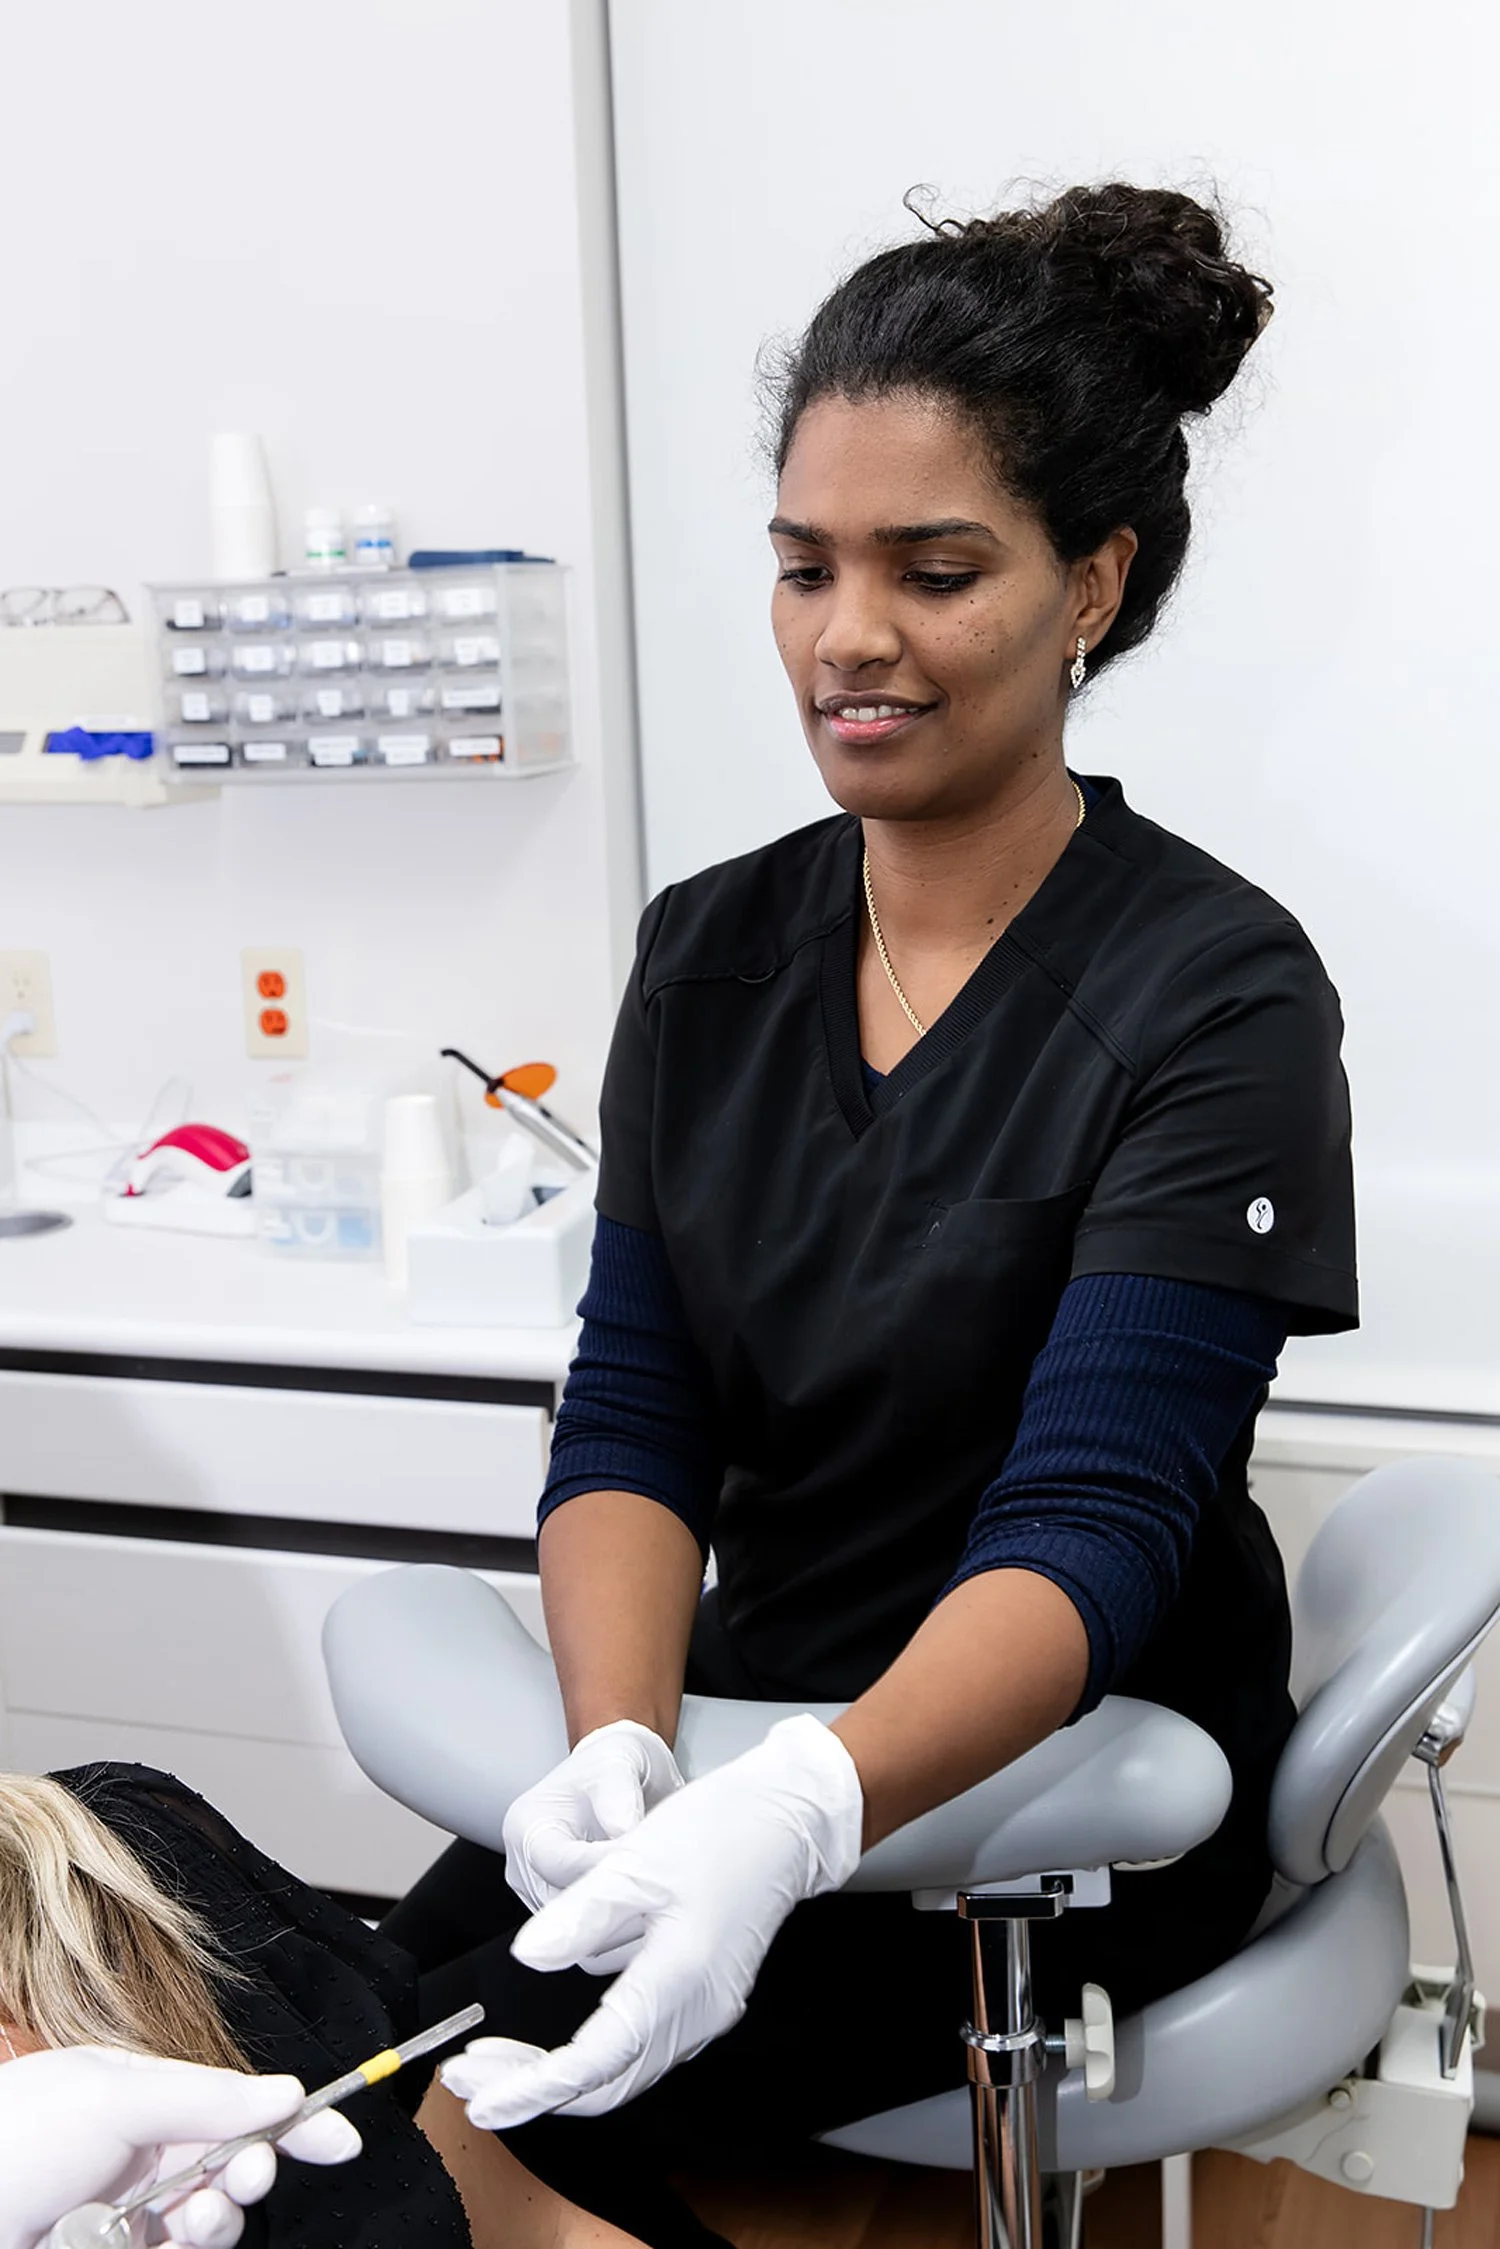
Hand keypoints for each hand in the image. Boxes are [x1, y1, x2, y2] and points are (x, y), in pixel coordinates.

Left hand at [0, 2047, 358, 2248]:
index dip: (290, 2120)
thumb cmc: (12, 2141)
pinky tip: (155, 2242)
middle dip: (250, 2172)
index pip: (231, 2102)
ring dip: (214, 2222)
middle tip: (244, 2179)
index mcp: (136, 2096)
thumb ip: (206, 2098)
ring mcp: (123, 2218)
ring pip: (208, 2223)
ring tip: (187, 2223)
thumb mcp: (112, 2099)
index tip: (338, 2140)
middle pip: (230, 2165)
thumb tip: (287, 2092)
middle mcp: (136, 2156)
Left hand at [443, 1714, 861, 2125]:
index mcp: (677, 1981)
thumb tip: (528, 1958)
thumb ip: (580, 1916)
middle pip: (604, 2083)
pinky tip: (558, 2041)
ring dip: (557, 2076)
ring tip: (494, 2060)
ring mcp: (706, 2011)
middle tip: (467, 2081)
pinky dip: (593, 2056)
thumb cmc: (715, 1831)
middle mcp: (696, 2012)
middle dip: (530, 2090)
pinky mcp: (707, 1998)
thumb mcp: (635, 1861)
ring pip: (622, 2073)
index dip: (529, 2087)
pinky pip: (641, 2049)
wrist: (785, 1819)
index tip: (477, 2098)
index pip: (592, 2061)